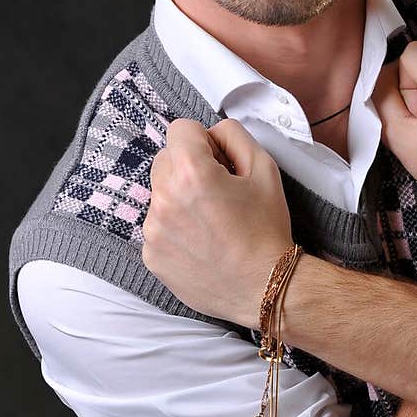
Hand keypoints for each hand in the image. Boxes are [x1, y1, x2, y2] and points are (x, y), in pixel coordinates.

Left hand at [141, 118, 293, 328]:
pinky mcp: (151, 254)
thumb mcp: (265, 170)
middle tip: (217, 192)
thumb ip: (234, 136)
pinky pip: (157, 225)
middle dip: (188, 167)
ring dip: (179, 198)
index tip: (218, 161)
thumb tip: (212, 133)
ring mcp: (153, 229)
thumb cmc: (266, 230)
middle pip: (165, 159)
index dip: (203, 140)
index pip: (180, 129)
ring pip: (160, 193)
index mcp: (192, 172)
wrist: (264, 287)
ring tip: (211, 222)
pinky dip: (175, 228)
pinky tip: (201, 243)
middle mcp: (165, 198)